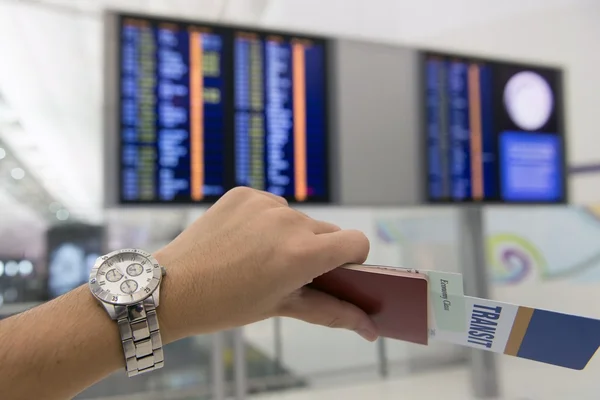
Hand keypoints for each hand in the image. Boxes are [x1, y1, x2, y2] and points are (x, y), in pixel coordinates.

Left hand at [154, 187, 377, 341]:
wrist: (173, 287)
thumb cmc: (228, 304)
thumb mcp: (283, 308)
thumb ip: (333, 313)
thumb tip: (371, 329)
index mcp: (302, 253)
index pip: (357, 242)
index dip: (352, 259)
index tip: (335, 271)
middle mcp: (288, 220)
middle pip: (326, 231)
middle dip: (317, 251)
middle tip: (288, 272)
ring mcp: (264, 203)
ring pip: (298, 218)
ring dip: (290, 235)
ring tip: (259, 257)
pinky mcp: (244, 193)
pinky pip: (272, 205)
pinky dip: (266, 220)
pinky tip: (243, 240)